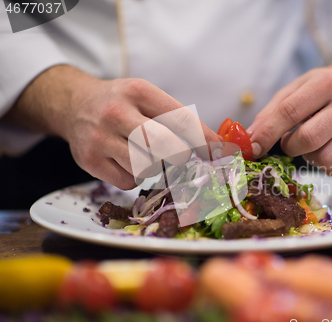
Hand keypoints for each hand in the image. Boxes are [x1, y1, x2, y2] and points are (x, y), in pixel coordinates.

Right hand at [6, 66, 219, 189]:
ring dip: (155, 167)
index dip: (205, 140)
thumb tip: (217, 148)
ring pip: (147, 167)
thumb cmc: (121, 103)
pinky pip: (129, 181)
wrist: (73, 104)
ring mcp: (100, 138)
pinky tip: (127, 162)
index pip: (181, 119)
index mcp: (139, 91)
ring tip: (145, 153)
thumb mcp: (147, 97)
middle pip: (165, 147)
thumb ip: (176, 118)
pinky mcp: (89, 161)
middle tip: (180, 156)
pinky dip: (136, 177)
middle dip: (180, 156)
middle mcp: (117, 113)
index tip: (220, 153)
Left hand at [248, 68, 331, 175]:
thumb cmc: (321, 91)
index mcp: (327, 83)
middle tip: (290, 141)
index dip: (267, 133)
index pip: (289, 112)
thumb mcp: (296, 89)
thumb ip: (270, 113)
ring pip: (324, 159)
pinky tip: (326, 147)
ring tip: (312, 142)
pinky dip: (323, 163)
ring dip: (308, 156)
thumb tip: (249, 141)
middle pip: (308, 139)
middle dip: (291, 146)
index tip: (253, 147)